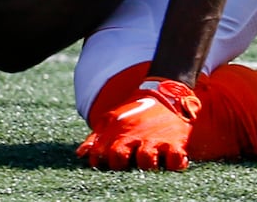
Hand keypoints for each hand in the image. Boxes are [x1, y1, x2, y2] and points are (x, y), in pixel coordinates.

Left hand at [77, 77, 201, 170]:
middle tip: (129, 161)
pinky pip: (175, 159)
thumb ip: (96, 137)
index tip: (107, 162)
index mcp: (118, 133)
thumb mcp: (112, 118)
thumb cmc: (135, 110)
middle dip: (121, 165)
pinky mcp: (175, 141)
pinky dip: (176, 163)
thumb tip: (81, 154)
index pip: (101, 155)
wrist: (164, 91)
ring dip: (147, 165)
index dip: (101, 162)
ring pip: (146, 161)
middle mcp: (135, 137)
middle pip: (119, 160)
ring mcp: (155, 139)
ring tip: (151, 161)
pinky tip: (173, 159)